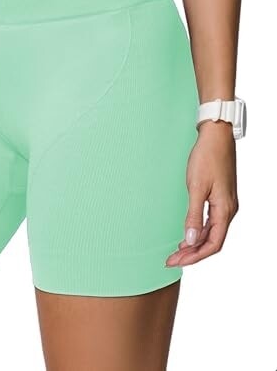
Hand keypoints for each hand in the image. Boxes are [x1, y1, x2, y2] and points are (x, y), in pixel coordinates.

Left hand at [166, 120, 238, 266]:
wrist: (215, 137)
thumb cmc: (206, 158)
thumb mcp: (196, 187)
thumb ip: (194, 215)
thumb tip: (191, 240)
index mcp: (225, 210)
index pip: (213, 244)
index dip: (195, 256)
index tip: (176, 262)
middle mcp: (228, 210)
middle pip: (212, 241)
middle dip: (192, 253)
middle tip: (171, 260)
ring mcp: (225, 204)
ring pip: (212, 233)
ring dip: (195, 244)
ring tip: (176, 252)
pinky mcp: (220, 197)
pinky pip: (211, 222)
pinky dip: (199, 231)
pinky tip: (187, 235)